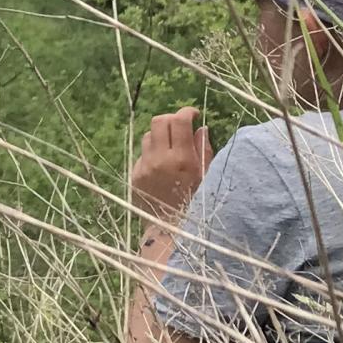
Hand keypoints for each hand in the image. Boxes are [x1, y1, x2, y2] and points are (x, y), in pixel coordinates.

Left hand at [131, 108, 213, 228]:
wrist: (169, 230)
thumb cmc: (196, 205)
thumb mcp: (207, 177)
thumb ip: (203, 150)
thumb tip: (201, 128)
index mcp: (181, 159)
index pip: (179, 120)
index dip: (186, 112)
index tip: (193, 114)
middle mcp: (160, 159)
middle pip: (159, 121)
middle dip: (172, 119)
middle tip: (181, 127)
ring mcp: (145, 166)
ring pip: (149, 135)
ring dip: (161, 135)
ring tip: (171, 147)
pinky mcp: (135, 174)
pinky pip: (143, 153)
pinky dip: (153, 152)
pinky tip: (162, 165)